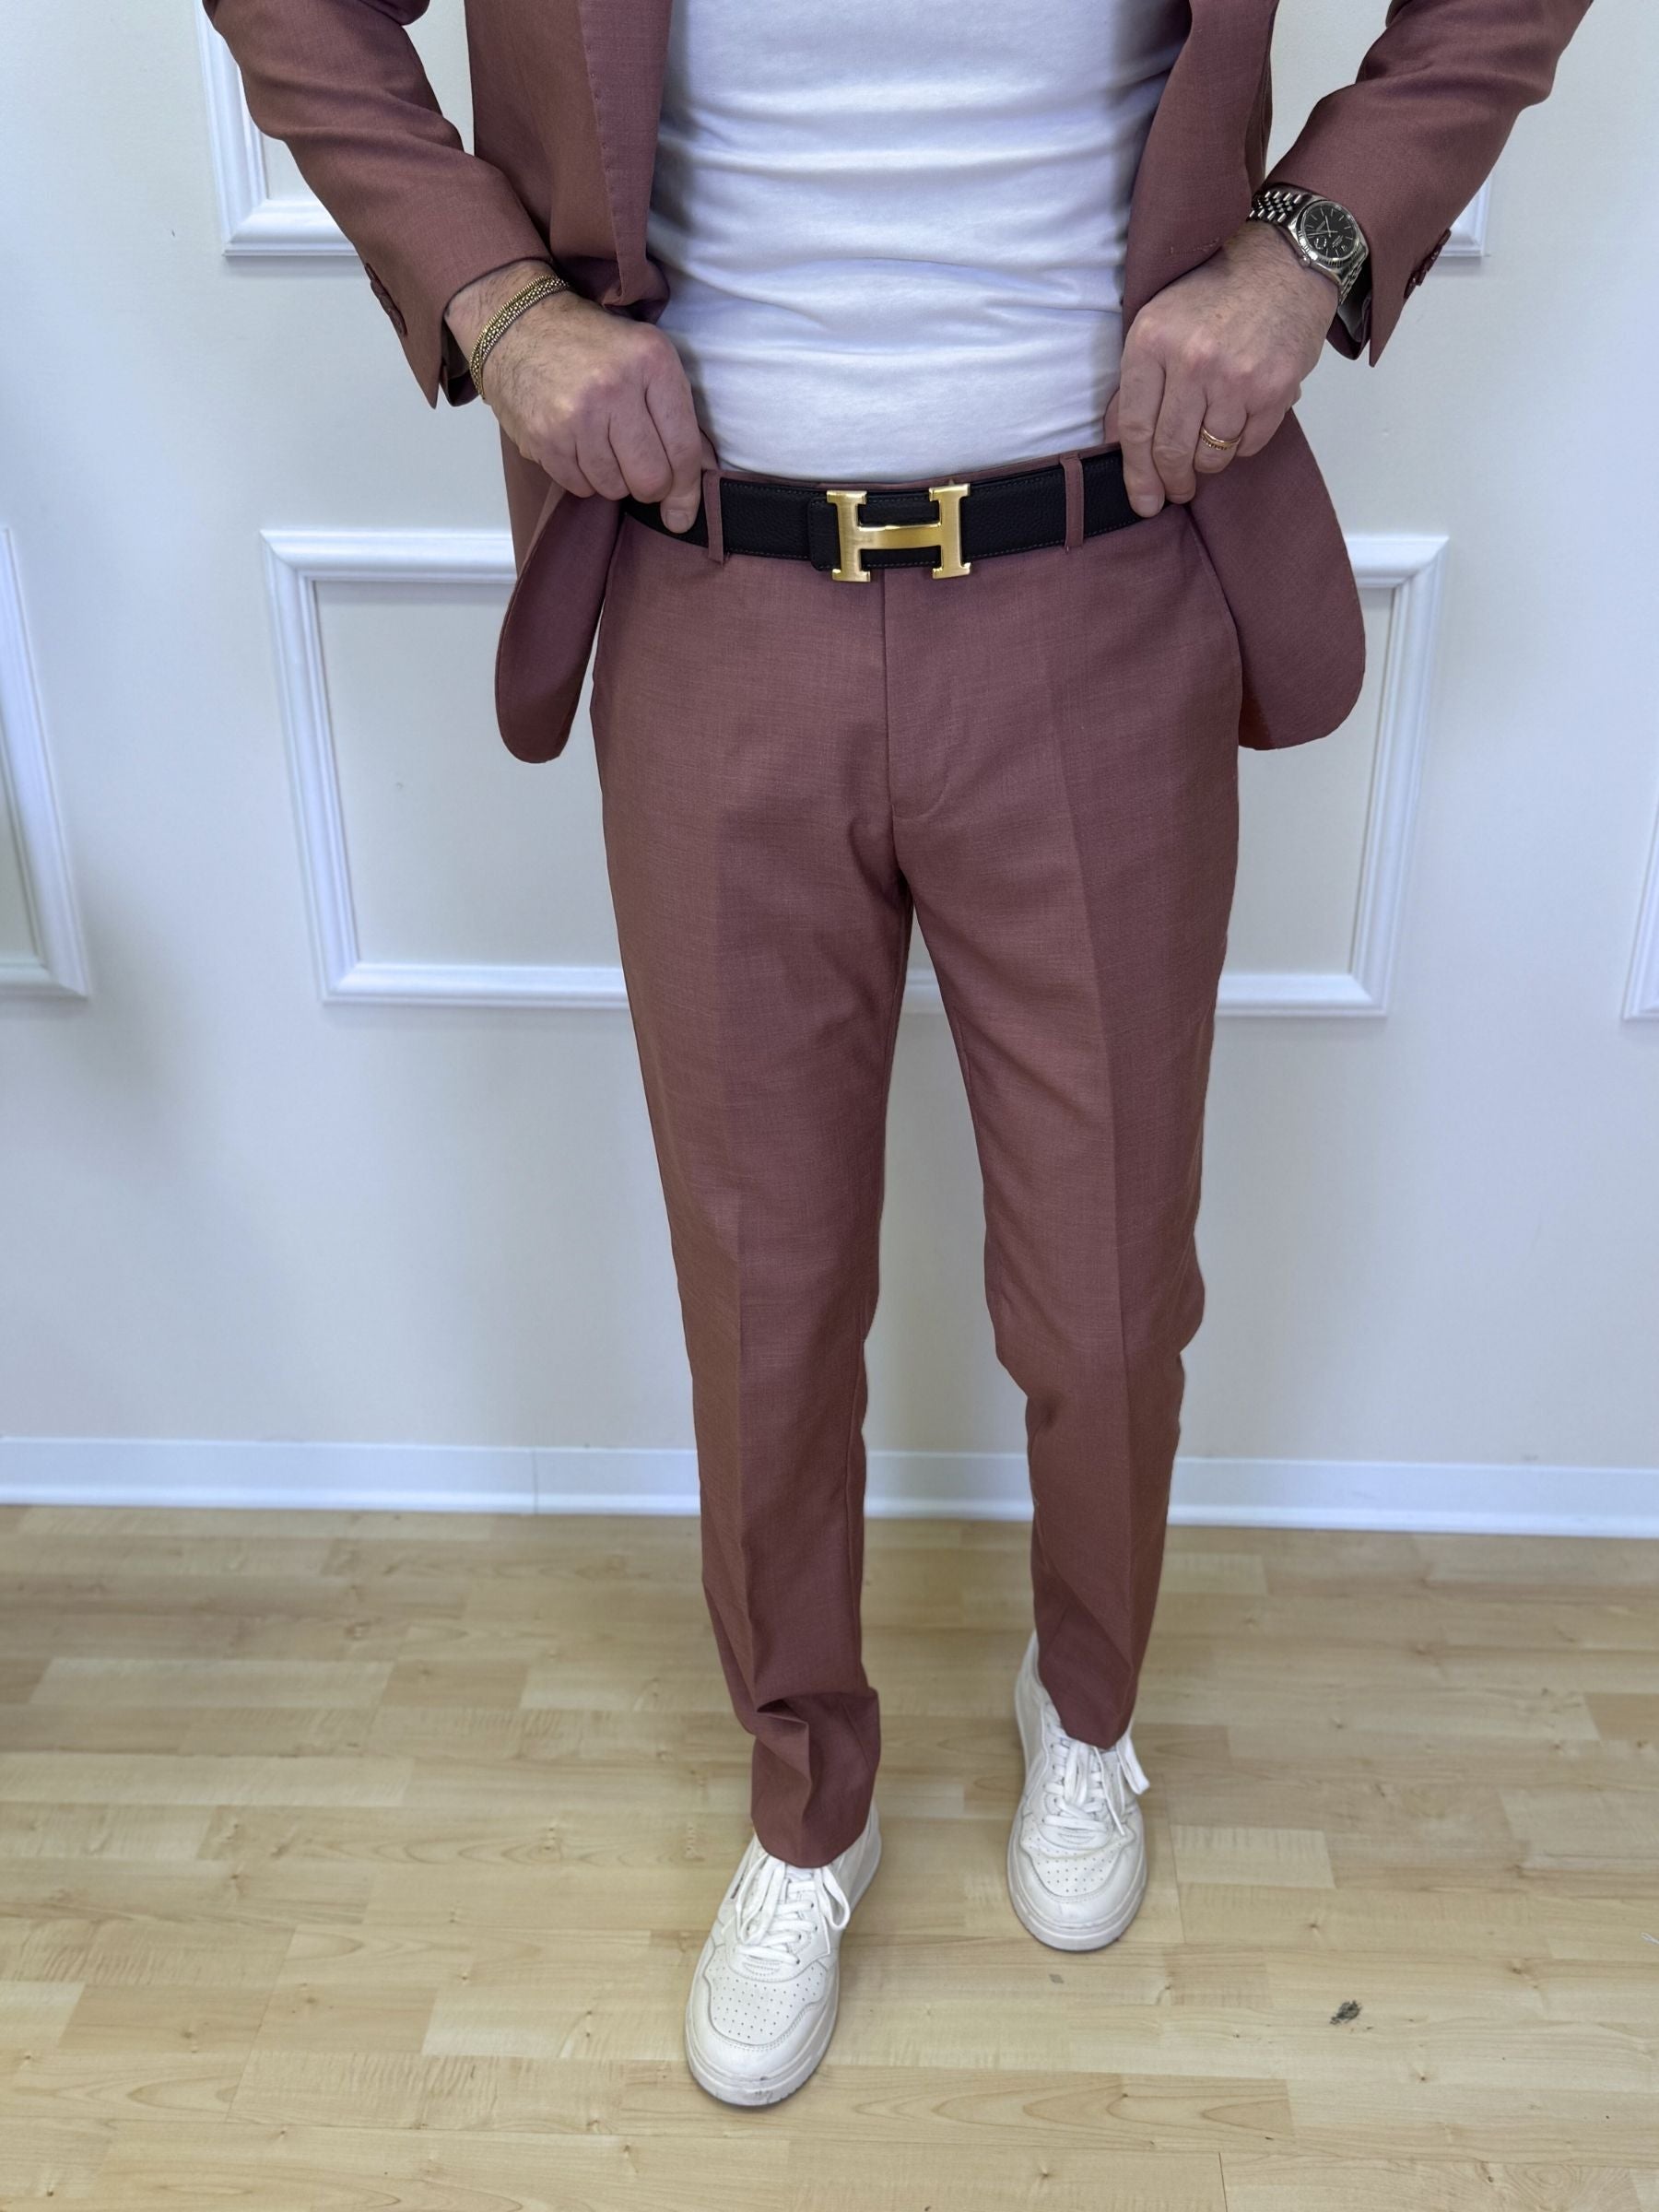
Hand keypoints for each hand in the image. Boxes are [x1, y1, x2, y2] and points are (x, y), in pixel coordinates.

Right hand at [445, 260, 715, 530]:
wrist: (518, 324)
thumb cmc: (593, 345)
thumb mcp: (647, 357)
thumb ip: (679, 414)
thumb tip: (701, 476)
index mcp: (651, 363)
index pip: (683, 450)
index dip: (687, 491)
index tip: (683, 513)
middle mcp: (614, 389)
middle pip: (650, 480)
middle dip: (650, 487)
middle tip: (639, 468)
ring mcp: (575, 416)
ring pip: (614, 489)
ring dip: (614, 478)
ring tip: (602, 442)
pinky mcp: (544, 438)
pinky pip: (580, 487)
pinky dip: (584, 476)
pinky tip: (578, 444)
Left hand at [1104, 220, 1339, 516]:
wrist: (1283, 261)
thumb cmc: (1215, 293)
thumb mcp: (1159, 322)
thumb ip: (1137, 380)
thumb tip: (1119, 441)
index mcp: (1153, 341)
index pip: (1136, 428)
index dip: (1136, 473)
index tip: (1142, 500)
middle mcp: (1192, 361)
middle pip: (1171, 450)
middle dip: (1171, 482)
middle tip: (1174, 491)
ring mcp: (1236, 377)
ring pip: (1212, 455)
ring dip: (1208, 462)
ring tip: (1208, 446)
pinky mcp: (1274, 389)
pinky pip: (1249, 444)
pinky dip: (1241, 444)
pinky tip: (1239, 422)